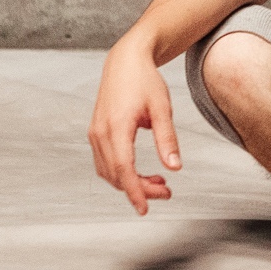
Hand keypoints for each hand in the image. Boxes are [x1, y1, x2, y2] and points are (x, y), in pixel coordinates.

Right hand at [88, 41, 180, 214]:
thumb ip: (167, 139)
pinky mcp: (96, 133)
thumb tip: (175, 167)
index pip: (123, 169)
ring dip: (131, 182)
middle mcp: (100, 133)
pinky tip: (142, 172)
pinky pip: (105, 162)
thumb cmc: (145, 81)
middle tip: (167, 193)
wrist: (125, 60)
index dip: (134, 191)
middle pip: (116, 174)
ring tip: (160, 182)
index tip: (145, 209)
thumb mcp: (162, 108)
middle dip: (140, 189)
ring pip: (108, 171)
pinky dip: (122, 172)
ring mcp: (95, 133)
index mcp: (116, 127)